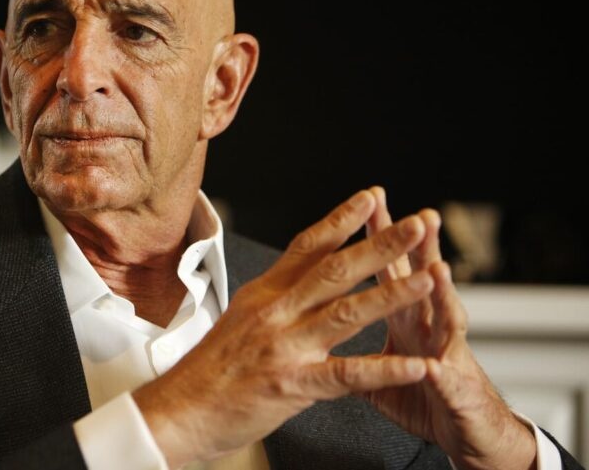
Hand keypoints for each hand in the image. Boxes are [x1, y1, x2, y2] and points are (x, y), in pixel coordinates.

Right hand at [132, 189, 434, 467]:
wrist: (178, 410)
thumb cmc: (209, 370)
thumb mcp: (240, 318)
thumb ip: (276, 299)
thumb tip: (301, 277)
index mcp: (264, 294)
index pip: (307, 246)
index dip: (341, 219)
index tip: (371, 196)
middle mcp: (275, 312)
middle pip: (334, 269)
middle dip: (380, 244)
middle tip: (417, 224)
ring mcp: (284, 346)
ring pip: (346, 313)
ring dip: (392, 293)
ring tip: (428, 279)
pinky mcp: (291, 384)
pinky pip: (346, 375)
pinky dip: (384, 371)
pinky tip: (415, 366)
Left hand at [361, 188, 536, 469]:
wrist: (466, 435)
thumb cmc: (426, 397)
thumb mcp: (379, 371)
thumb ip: (352, 346)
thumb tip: (316, 331)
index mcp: (405, 317)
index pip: (387, 268)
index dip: (376, 236)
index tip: (365, 201)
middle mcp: (427, 327)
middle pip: (419, 279)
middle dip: (415, 247)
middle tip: (415, 214)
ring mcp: (445, 354)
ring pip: (443, 317)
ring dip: (439, 294)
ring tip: (436, 270)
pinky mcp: (455, 390)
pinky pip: (445, 380)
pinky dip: (439, 370)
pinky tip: (435, 363)